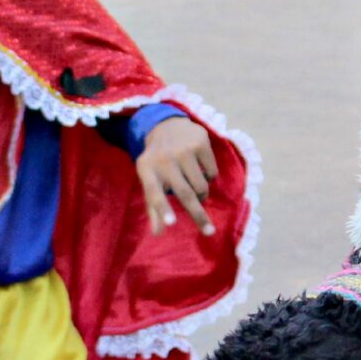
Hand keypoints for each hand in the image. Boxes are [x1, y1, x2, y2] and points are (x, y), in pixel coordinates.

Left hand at [136, 115, 218, 236]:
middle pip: (185, 194)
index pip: (154, 193)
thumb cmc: (157, 162)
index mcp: (147, 171)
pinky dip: (209, 177)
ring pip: (201, 186)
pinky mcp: (200, 142)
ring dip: (202, 194)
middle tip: (208, 231)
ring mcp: (183, 150)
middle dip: (198, 215)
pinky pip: (212, 173)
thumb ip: (153, 206)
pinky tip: (200, 168)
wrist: (166, 125)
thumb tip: (157, 234)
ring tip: (195, 188)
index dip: (162, 209)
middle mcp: (165, 160)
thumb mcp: (149, 179)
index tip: (171, 224)